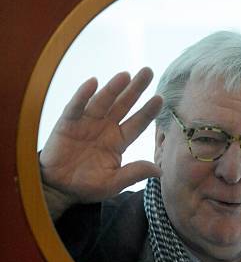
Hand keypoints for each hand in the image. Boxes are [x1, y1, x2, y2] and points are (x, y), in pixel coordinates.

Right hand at [40, 68, 161, 205]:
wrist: (58, 189)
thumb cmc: (87, 186)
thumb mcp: (114, 183)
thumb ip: (134, 174)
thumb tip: (160, 170)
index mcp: (118, 141)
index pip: (137, 123)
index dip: (148, 111)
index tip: (160, 98)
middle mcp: (105, 128)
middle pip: (123, 105)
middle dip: (135, 89)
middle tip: (147, 71)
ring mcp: (87, 123)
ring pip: (102, 102)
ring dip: (113, 88)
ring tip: (125, 75)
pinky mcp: (67, 124)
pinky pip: (76, 107)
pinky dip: (83, 95)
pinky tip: (93, 83)